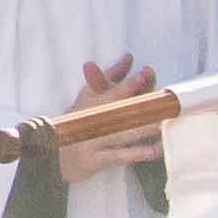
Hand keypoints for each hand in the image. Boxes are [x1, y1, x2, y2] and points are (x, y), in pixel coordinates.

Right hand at [59, 56, 164, 176]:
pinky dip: (137, 153)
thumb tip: (129, 58)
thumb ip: (110, 77)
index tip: (144, 74)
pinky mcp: (95, 159)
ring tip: (163, 125)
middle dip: (142, 105)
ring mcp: (92, 140)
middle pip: (119, 111)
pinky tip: (154, 150)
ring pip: (122, 133)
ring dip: (144, 130)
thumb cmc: (76, 123)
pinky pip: (119, 156)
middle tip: (164, 102)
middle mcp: (91, 120)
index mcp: (91, 102)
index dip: (129, 83)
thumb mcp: (88, 96)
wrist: (53, 154)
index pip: (112, 91)